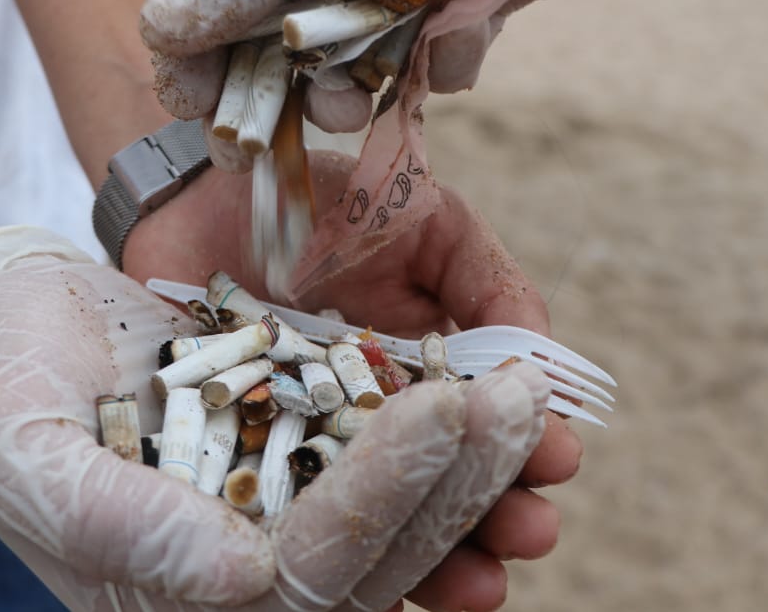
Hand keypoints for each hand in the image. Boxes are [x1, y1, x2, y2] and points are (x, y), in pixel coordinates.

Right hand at [0, 226, 552, 609]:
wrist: (3, 320)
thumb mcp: (26, 455)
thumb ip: (121, 525)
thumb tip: (243, 580)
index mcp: (179, 598)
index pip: (306, 572)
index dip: (382, 498)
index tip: (444, 411)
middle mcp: (239, 574)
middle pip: (375, 551)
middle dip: (457, 482)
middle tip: (527, 404)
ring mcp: (272, 513)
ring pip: (394, 508)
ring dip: (469, 461)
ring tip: (532, 394)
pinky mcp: (291, 449)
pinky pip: (375, 445)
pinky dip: (435, 420)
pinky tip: (490, 375)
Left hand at [125, 155, 583, 609]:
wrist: (209, 195)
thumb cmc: (327, 205)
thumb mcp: (425, 225)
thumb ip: (485, 281)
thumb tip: (543, 356)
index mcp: (431, 374)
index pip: (489, 427)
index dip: (528, 446)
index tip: (558, 459)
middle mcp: (380, 424)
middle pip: (446, 487)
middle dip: (496, 516)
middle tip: (529, 532)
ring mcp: (316, 447)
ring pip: (381, 520)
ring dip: (436, 560)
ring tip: (478, 585)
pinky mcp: (250, 460)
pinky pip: (293, 524)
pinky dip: (336, 563)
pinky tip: (374, 593)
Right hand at [140, 0, 745, 121]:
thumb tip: (162, 28)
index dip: (190, 33)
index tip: (188, 101)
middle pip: (271, 22)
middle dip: (269, 80)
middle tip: (255, 143)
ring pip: (350, 54)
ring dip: (349, 84)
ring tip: (357, 99)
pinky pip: (432, 53)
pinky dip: (444, 55)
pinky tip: (467, 25)